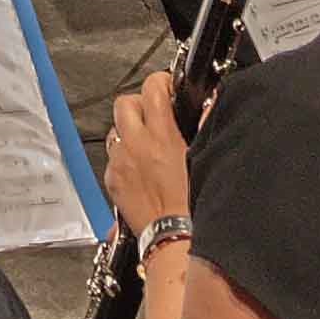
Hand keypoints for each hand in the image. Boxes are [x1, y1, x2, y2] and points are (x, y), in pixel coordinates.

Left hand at [99, 73, 195, 229]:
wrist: (173, 237)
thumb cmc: (192, 205)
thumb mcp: (203, 159)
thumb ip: (202, 128)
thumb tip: (207, 107)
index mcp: (161, 137)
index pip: (153, 89)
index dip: (161, 81)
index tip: (167, 85)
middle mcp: (136, 145)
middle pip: (124, 103)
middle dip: (138, 103)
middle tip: (152, 113)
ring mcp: (120, 162)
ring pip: (115, 130)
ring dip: (128, 131)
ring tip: (145, 143)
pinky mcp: (112, 181)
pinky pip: (112, 158)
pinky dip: (123, 158)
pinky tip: (138, 169)